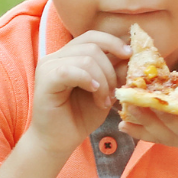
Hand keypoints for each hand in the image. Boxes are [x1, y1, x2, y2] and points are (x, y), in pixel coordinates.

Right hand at [27, 30, 128, 157]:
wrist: (58, 141)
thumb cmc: (79, 117)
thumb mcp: (104, 91)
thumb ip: (114, 72)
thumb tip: (132, 54)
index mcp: (69, 56)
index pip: (92, 36)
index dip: (112, 42)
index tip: (129, 55)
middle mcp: (56, 57)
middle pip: (92, 46)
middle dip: (111, 70)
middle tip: (114, 94)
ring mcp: (48, 66)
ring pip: (86, 58)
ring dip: (102, 81)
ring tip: (103, 101)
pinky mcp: (44, 79)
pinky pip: (71, 70)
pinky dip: (88, 80)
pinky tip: (93, 93)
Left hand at [120, 59, 177, 164]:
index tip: (165, 103)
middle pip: (172, 124)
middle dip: (152, 111)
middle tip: (132, 94)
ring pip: (159, 131)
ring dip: (140, 118)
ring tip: (122, 104)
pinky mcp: (177, 142)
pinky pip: (156, 138)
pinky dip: (139, 132)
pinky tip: (121, 123)